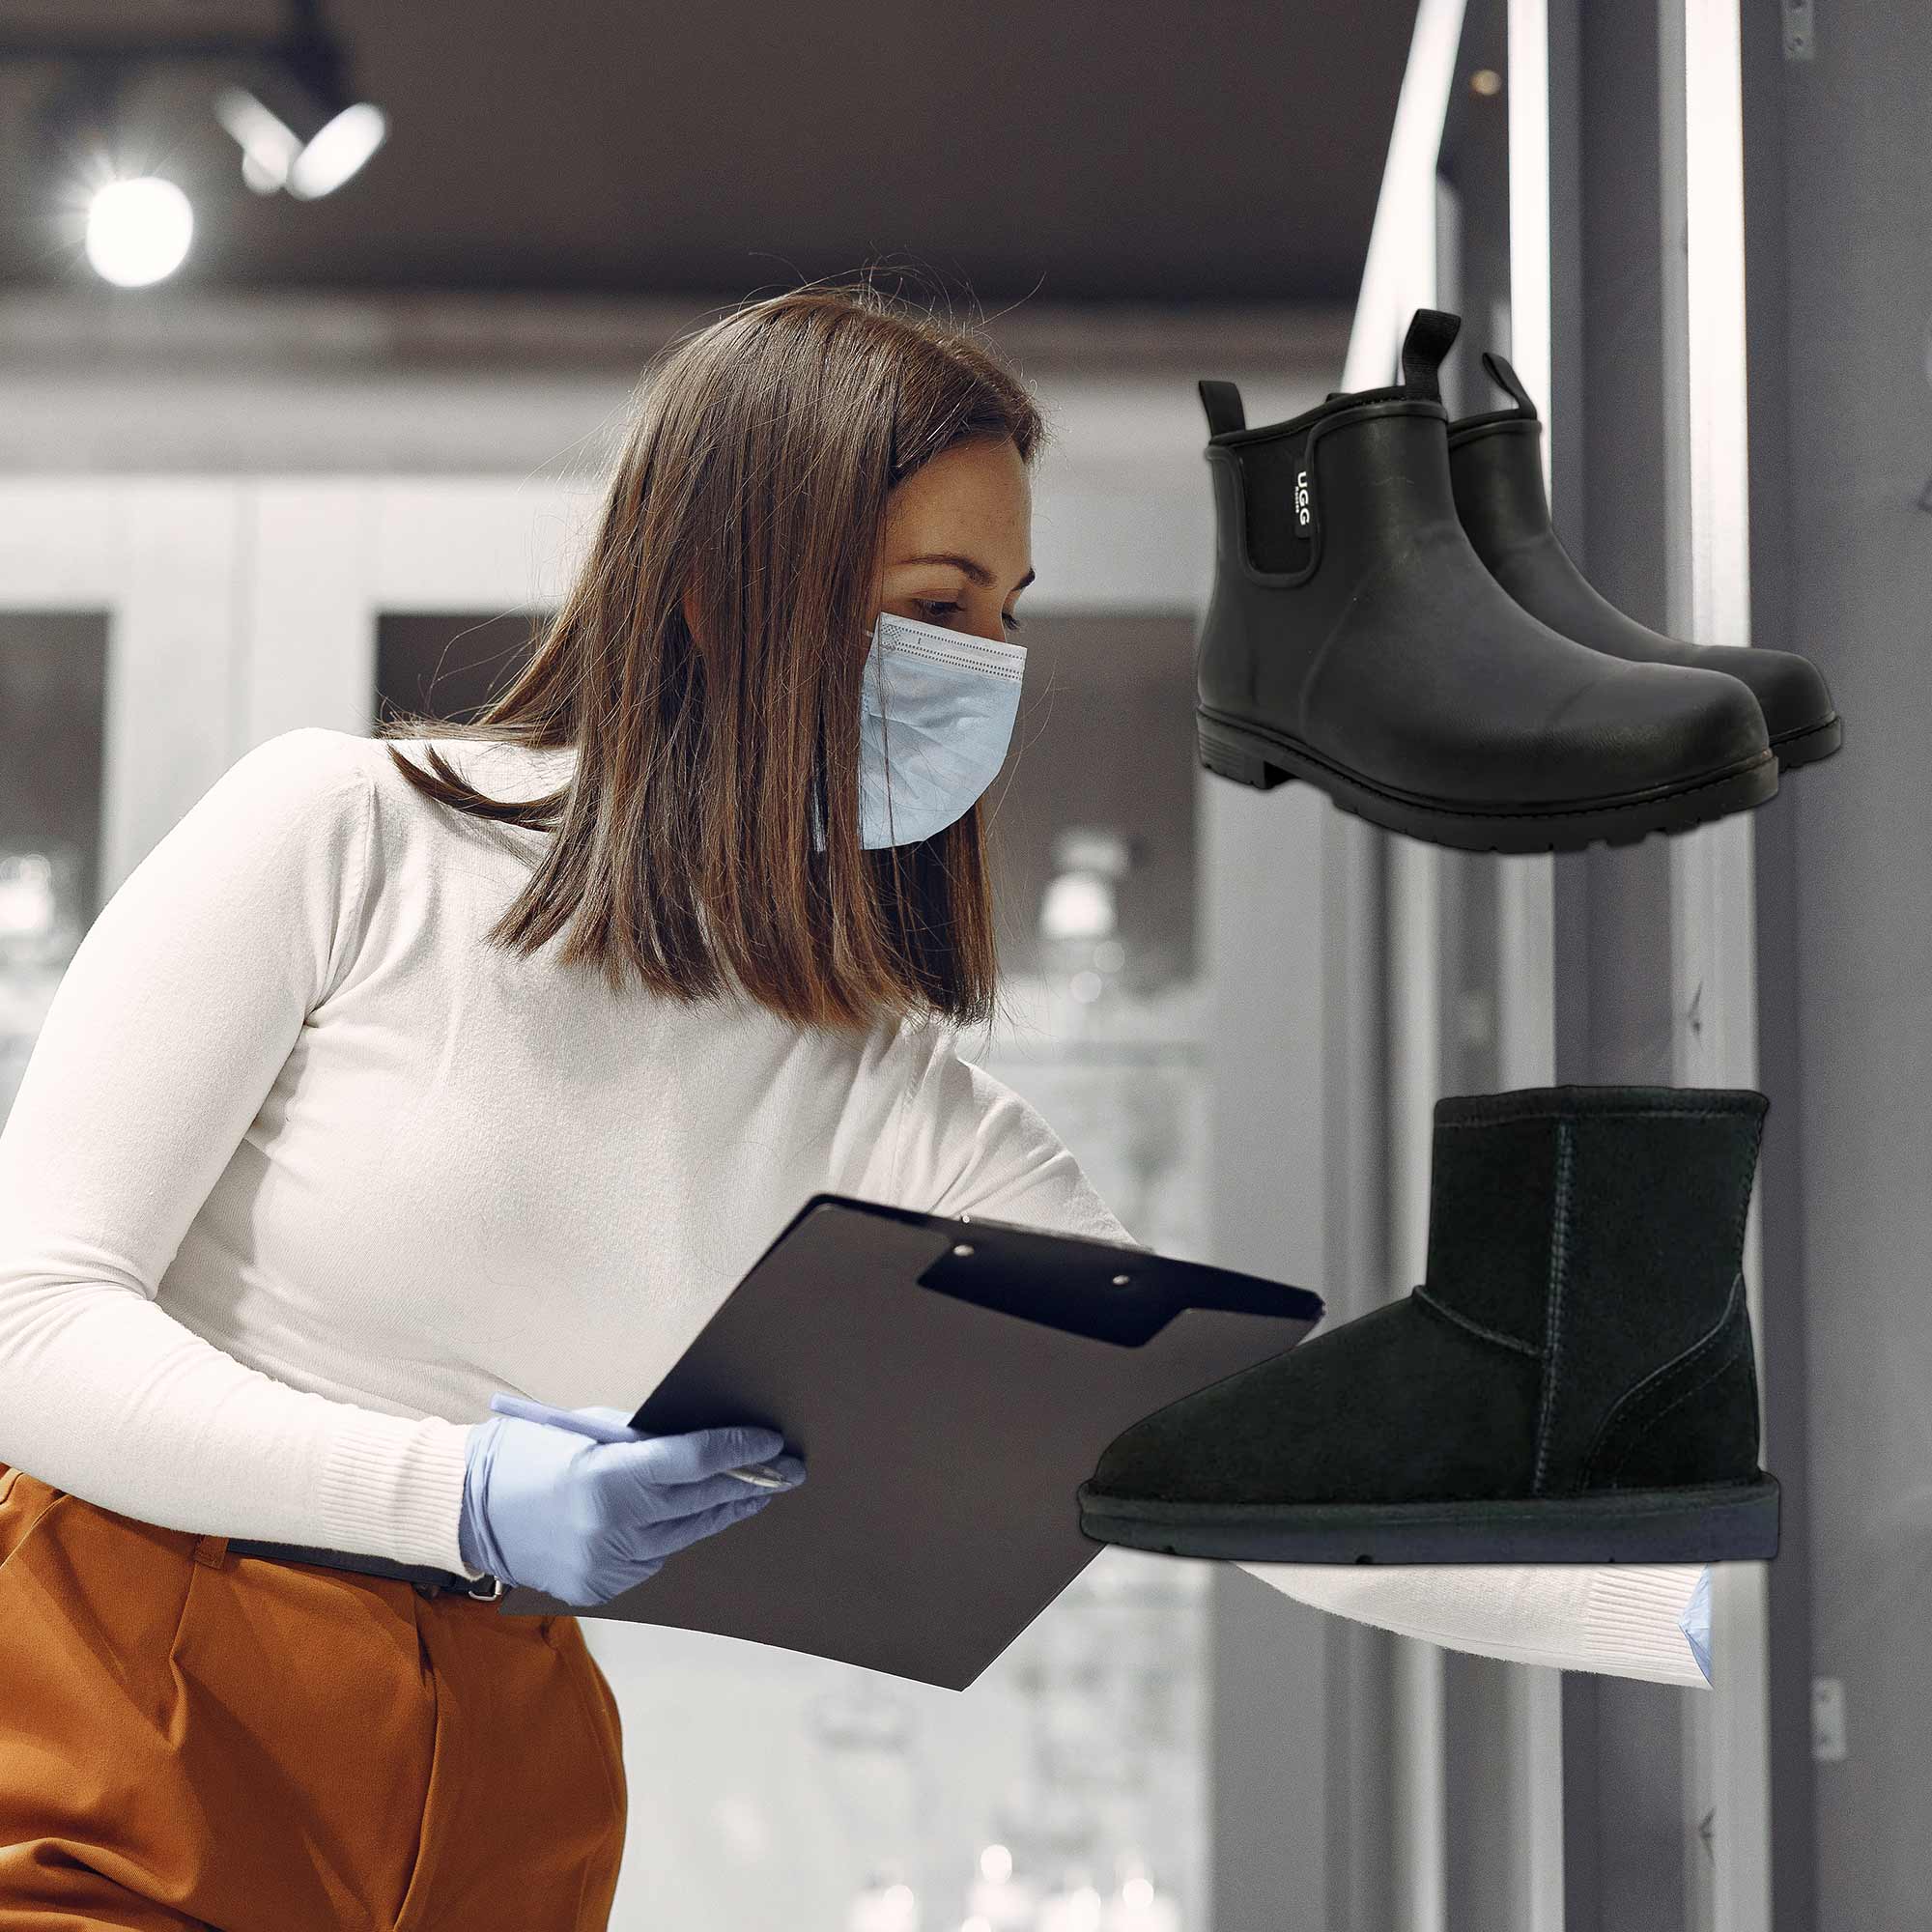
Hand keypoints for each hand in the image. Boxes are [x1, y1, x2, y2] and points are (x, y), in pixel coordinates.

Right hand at [460, 1406, 804, 1607]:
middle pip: (702, 1501)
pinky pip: (658, 1557)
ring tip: (756, 1492)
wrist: (467, 1511)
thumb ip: (643, 1439)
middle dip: (749, 1483)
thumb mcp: (587, 1430)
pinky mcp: (605, 1588)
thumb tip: (700, 1439)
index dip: (738, 1450)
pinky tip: (699, 1516)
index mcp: (608, 1479)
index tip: (771, 1441)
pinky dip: (678, 1534)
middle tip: (787, 1469)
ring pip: (687, 1534)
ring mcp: (610, 1564)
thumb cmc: (528, 1454)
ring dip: (722, 1511)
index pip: (694, 1462)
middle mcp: (614, 1528)